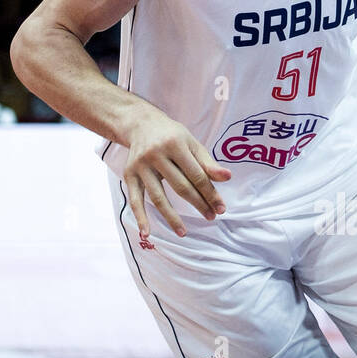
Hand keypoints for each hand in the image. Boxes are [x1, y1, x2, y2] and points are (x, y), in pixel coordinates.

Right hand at [121, 111, 230, 237]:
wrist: (140, 124)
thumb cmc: (171, 135)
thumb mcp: (191, 143)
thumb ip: (207, 163)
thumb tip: (227, 178)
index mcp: (175, 144)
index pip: (196, 174)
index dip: (210, 193)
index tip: (221, 208)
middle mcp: (156, 154)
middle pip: (180, 186)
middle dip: (198, 204)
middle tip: (211, 217)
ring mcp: (141, 165)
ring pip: (158, 197)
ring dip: (171, 217)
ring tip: (183, 232)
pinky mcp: (129, 174)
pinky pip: (135, 199)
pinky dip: (140, 217)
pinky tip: (147, 233)